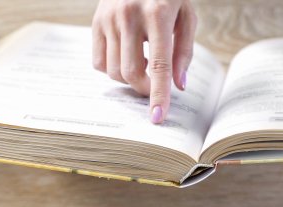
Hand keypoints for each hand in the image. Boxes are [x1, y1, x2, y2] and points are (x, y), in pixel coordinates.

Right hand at [92, 0, 196, 123]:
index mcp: (158, 13)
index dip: (159, 94)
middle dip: (145, 89)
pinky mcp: (95, 21)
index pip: (159, 64)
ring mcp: (108, 17)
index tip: (158, 117)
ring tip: (143, 63)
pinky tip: (126, 55)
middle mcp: (129, 15)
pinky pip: (98, 63)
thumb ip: (184, 51)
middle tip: (155, 87)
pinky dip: (112, 69)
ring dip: (130, 78)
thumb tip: (179, 85)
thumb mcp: (186, 16)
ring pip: (113, 71)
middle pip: (132, 72)